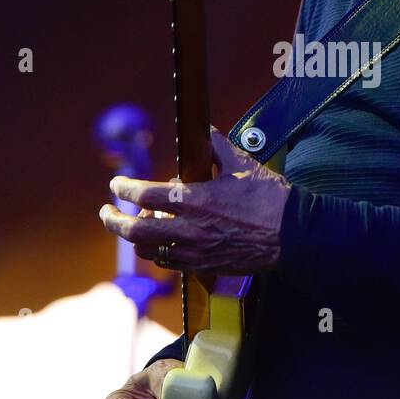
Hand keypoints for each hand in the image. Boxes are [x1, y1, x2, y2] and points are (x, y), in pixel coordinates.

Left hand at [98, 127, 290, 273]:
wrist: (293, 235)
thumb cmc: (271, 199)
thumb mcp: (243, 165)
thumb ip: (218, 148)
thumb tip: (207, 131)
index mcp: (196, 199)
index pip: (145, 193)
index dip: (124, 188)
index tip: (116, 183)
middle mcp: (189, 228)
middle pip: (135, 229)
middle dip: (113, 220)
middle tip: (106, 213)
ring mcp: (195, 251)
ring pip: (149, 249)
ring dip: (134, 238)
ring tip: (131, 228)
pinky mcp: (205, 266)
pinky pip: (169, 263)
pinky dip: (157, 253)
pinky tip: (157, 246)